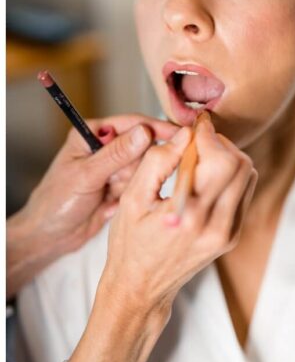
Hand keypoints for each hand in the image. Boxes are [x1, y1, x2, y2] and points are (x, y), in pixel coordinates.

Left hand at [7, 114, 178, 295]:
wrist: (48, 238)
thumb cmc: (55, 203)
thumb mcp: (85, 176)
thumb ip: (116, 155)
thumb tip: (145, 132)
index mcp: (93, 133)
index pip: (132, 123)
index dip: (156, 128)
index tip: (179, 134)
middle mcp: (106, 146)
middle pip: (143, 145)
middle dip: (138, 165)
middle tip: (119, 181)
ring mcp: (115, 167)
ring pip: (144, 167)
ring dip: (131, 182)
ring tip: (109, 195)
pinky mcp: (121, 185)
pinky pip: (141, 184)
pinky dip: (132, 194)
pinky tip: (111, 202)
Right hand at [100, 115, 256, 314]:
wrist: (140, 289)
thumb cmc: (129, 244)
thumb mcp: (131, 199)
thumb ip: (157, 161)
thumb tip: (185, 134)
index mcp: (187, 215)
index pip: (218, 158)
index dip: (209, 134)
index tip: (197, 124)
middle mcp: (214, 225)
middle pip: (239, 163)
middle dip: (220, 143)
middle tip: (198, 141)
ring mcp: (228, 233)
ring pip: (247, 175)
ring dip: (229, 158)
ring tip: (202, 159)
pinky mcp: (232, 237)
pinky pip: (245, 192)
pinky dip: (232, 176)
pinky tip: (207, 178)